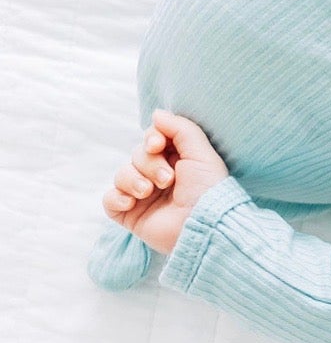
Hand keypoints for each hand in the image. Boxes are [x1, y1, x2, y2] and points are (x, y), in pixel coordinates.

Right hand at [102, 111, 229, 254]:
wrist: (204, 228)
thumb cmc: (208, 191)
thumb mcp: (201, 153)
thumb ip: (180, 129)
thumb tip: (156, 114)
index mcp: (176, 162)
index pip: (152, 140)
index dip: (151, 139)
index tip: (158, 145)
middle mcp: (159, 178)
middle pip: (136, 155)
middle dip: (148, 164)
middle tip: (167, 180)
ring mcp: (144, 197)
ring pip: (121, 174)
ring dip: (132, 180)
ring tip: (149, 192)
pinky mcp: (131, 216)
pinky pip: (109, 200)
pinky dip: (116, 197)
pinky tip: (132, 202)